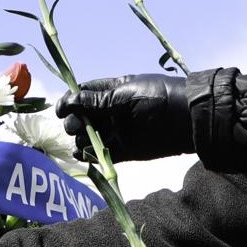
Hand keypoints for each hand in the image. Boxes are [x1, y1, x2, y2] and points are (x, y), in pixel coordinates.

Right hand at [55, 74, 194, 162]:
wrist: (186, 120)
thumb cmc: (157, 97)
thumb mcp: (125, 95)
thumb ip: (97, 101)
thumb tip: (69, 100)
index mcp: (113, 90)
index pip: (84, 94)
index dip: (70, 101)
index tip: (60, 110)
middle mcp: (113, 111)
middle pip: (84, 117)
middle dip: (75, 122)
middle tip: (76, 127)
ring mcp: (119, 131)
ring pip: (91, 137)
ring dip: (81, 140)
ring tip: (82, 142)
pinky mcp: (125, 150)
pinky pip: (103, 154)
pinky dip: (91, 156)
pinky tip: (82, 155)